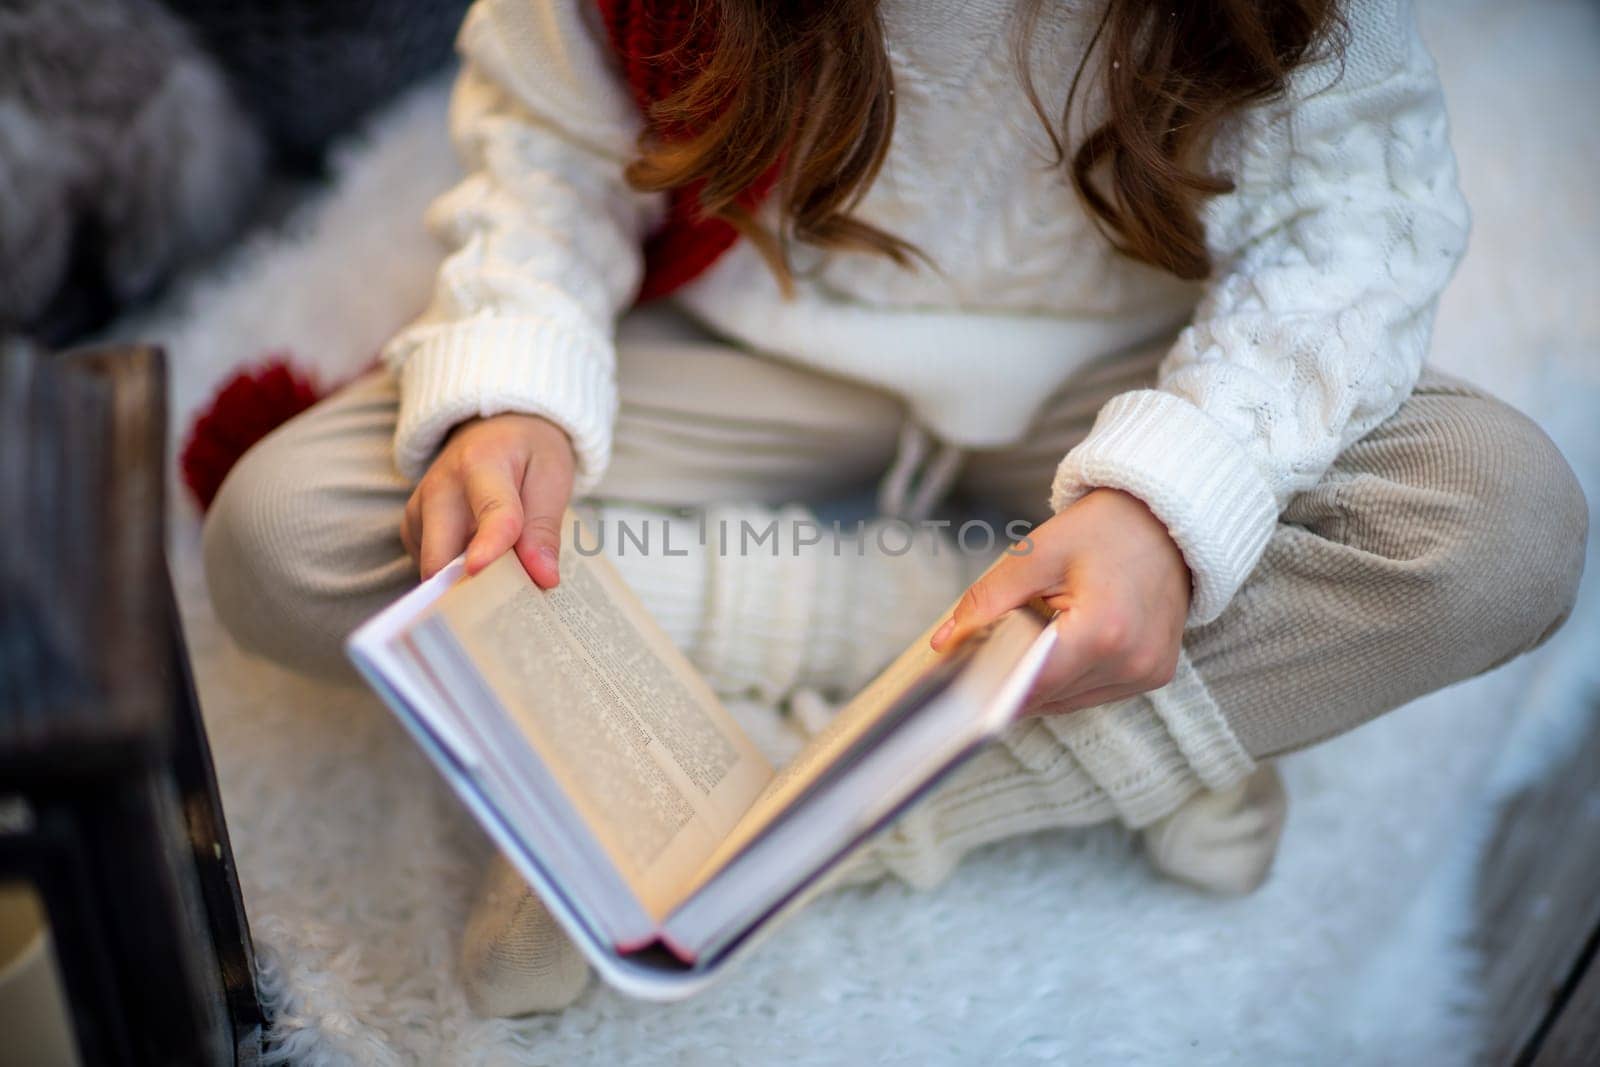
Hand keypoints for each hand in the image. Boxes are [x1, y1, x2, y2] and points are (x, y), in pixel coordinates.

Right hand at [402, 413, 574, 585]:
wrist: (495, 429)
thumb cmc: (528, 453)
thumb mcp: (552, 479)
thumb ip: (545, 529)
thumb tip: (544, 578)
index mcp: (482, 463)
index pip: (489, 511)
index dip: (488, 545)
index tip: (481, 570)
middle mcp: (439, 487)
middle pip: (443, 554)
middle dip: (472, 588)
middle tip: (510, 612)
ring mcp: (419, 509)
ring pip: (433, 568)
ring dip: (465, 586)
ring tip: (502, 589)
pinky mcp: (413, 529)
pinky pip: (430, 567)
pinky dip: (456, 578)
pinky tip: (482, 571)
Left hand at [930, 488, 1190, 714]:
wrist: (1165, 519)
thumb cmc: (1103, 529)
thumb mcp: (1037, 554)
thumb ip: (987, 601)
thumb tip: (943, 642)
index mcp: (1104, 631)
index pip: (1031, 682)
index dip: (990, 680)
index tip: (960, 676)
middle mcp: (1131, 662)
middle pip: (1047, 696)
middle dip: (1011, 678)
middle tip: (984, 651)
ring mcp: (1148, 673)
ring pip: (1068, 702)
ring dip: (1041, 681)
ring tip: (1027, 641)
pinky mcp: (1155, 675)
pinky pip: (1094, 693)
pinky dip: (1068, 678)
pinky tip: (1060, 645)